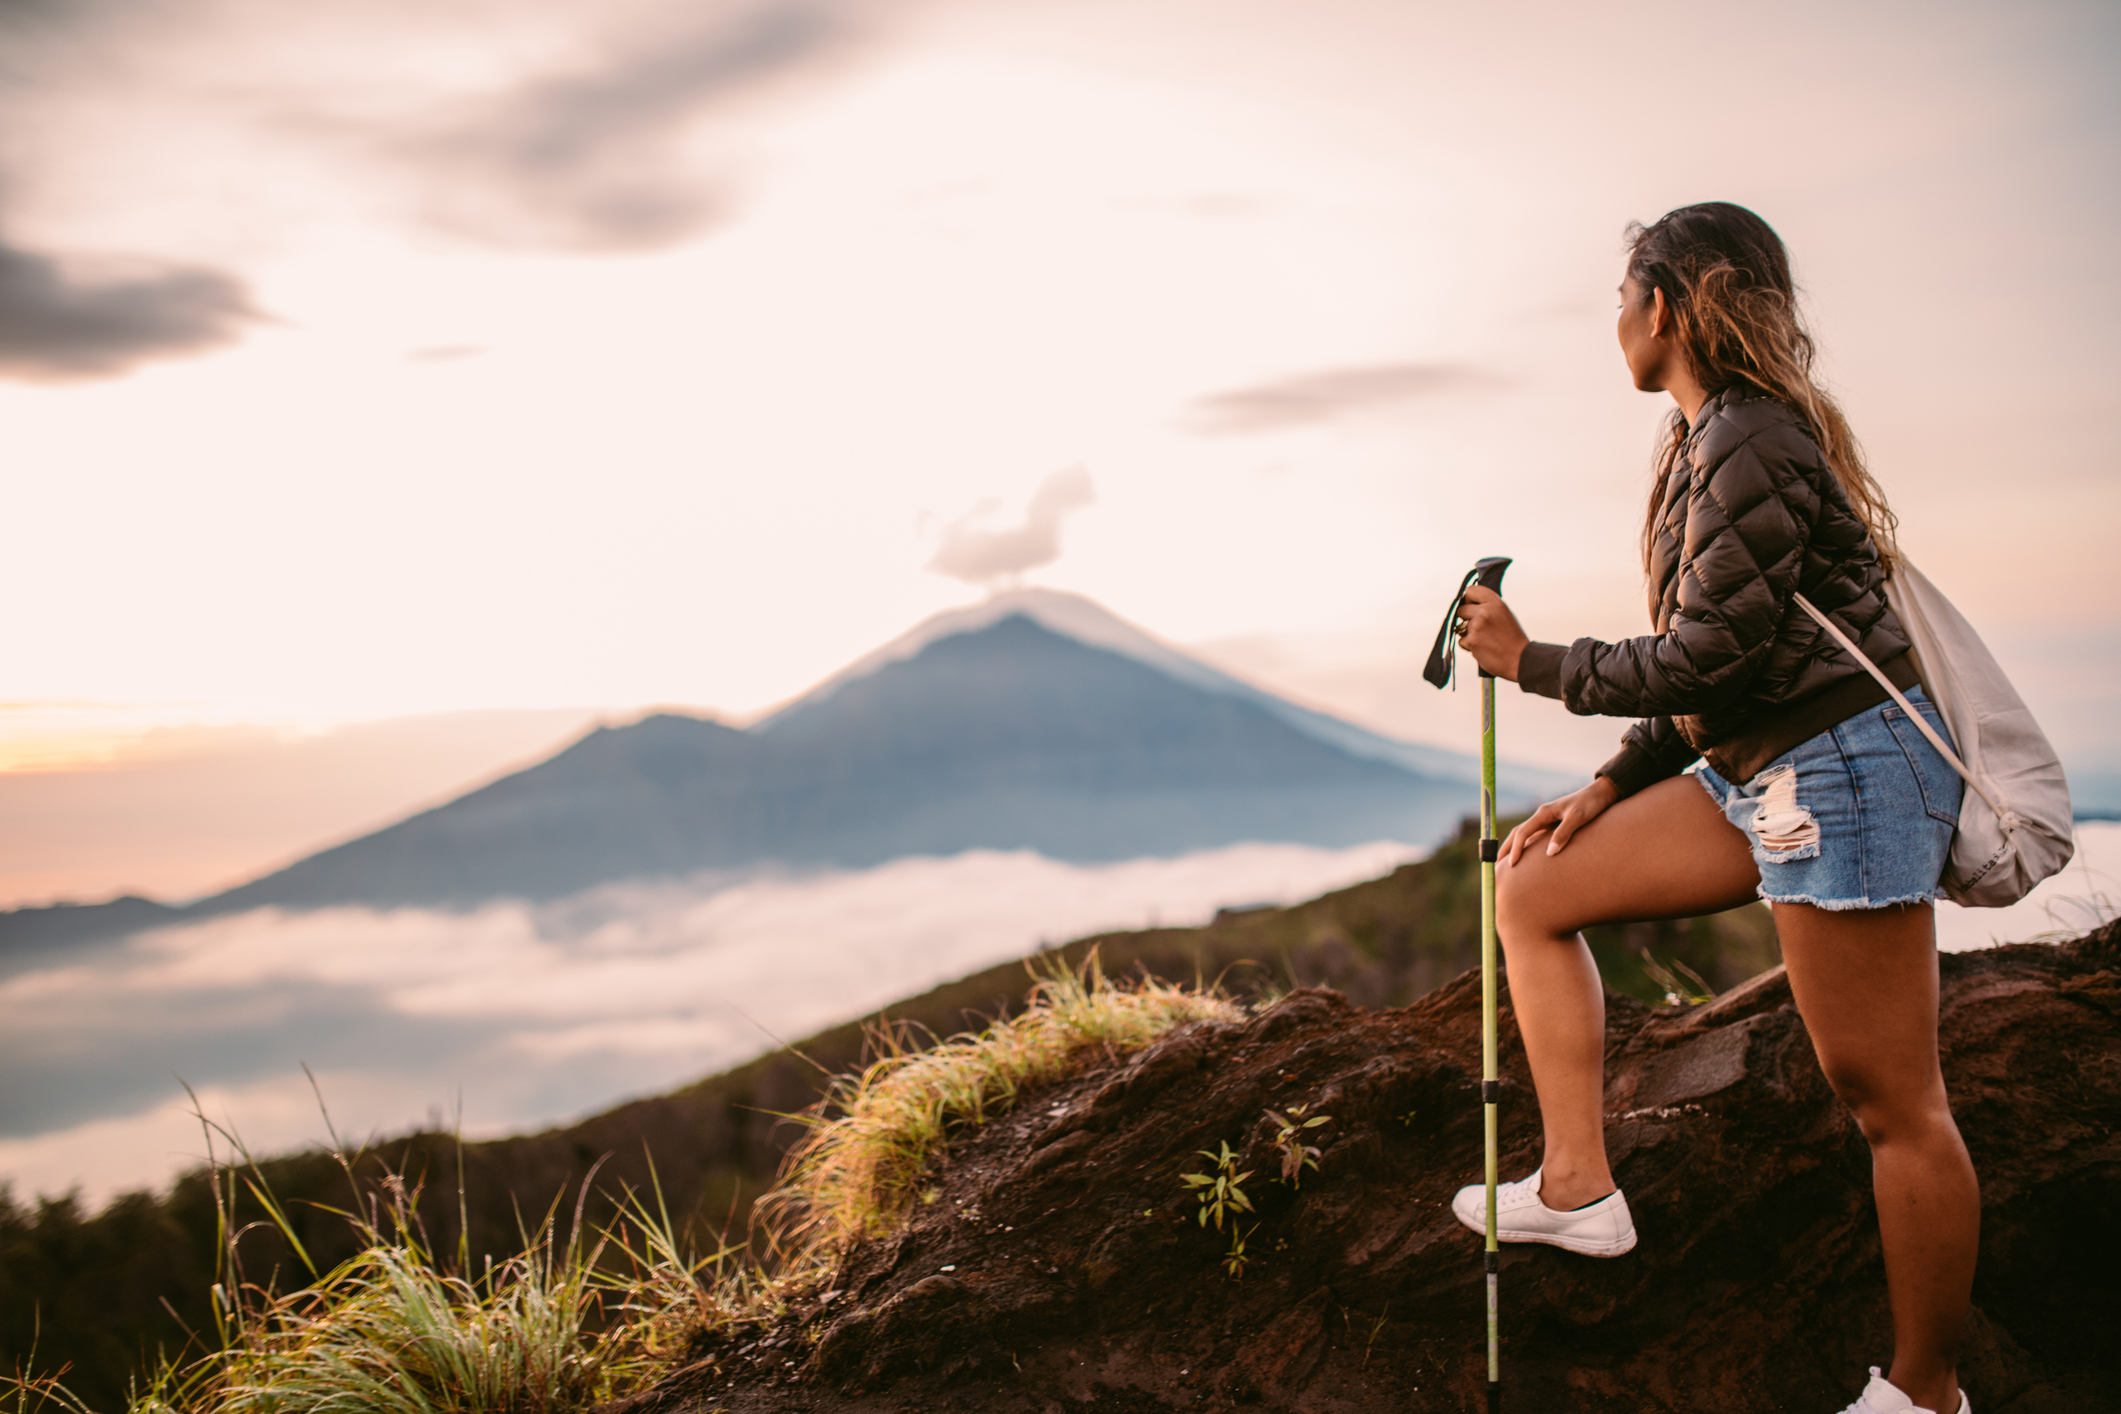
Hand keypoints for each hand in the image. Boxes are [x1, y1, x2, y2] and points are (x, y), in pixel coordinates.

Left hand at [1456, 585, 1529, 681]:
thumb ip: (1487, 606)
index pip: (1470, 591)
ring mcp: (1476, 626)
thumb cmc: (1513, 638)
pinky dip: (1469, 645)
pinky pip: (1461, 640)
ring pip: (1460, 627)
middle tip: (1478, 626)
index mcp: (1495, 603)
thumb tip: (1467, 602)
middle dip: (1466, 617)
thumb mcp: (1504, 614)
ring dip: (1468, 633)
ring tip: (1485, 639)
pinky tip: (1483, 647)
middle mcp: (1485, 612)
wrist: (1520, 659)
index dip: (1468, 599)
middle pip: (1461, 609)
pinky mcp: (1471, 641)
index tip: (1471, 606)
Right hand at [1503, 776, 1619, 863]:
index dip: (1516, 849)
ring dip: (1514, 846)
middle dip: (1506, 848)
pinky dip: (1527, 845)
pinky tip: (1528, 855)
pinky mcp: (1554, 824)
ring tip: (1507, 861)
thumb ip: (1564, 833)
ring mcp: (1547, 820)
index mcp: (1544, 813)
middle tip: (1497, 864)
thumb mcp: (1578, 817)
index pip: (1523, 832)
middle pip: (1518, 832)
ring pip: (1524, 833)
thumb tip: (1549, 854)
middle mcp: (1542, 815)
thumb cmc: (1591, 804)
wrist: (1601, 794)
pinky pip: (1535, 836)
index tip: (1512, 865)